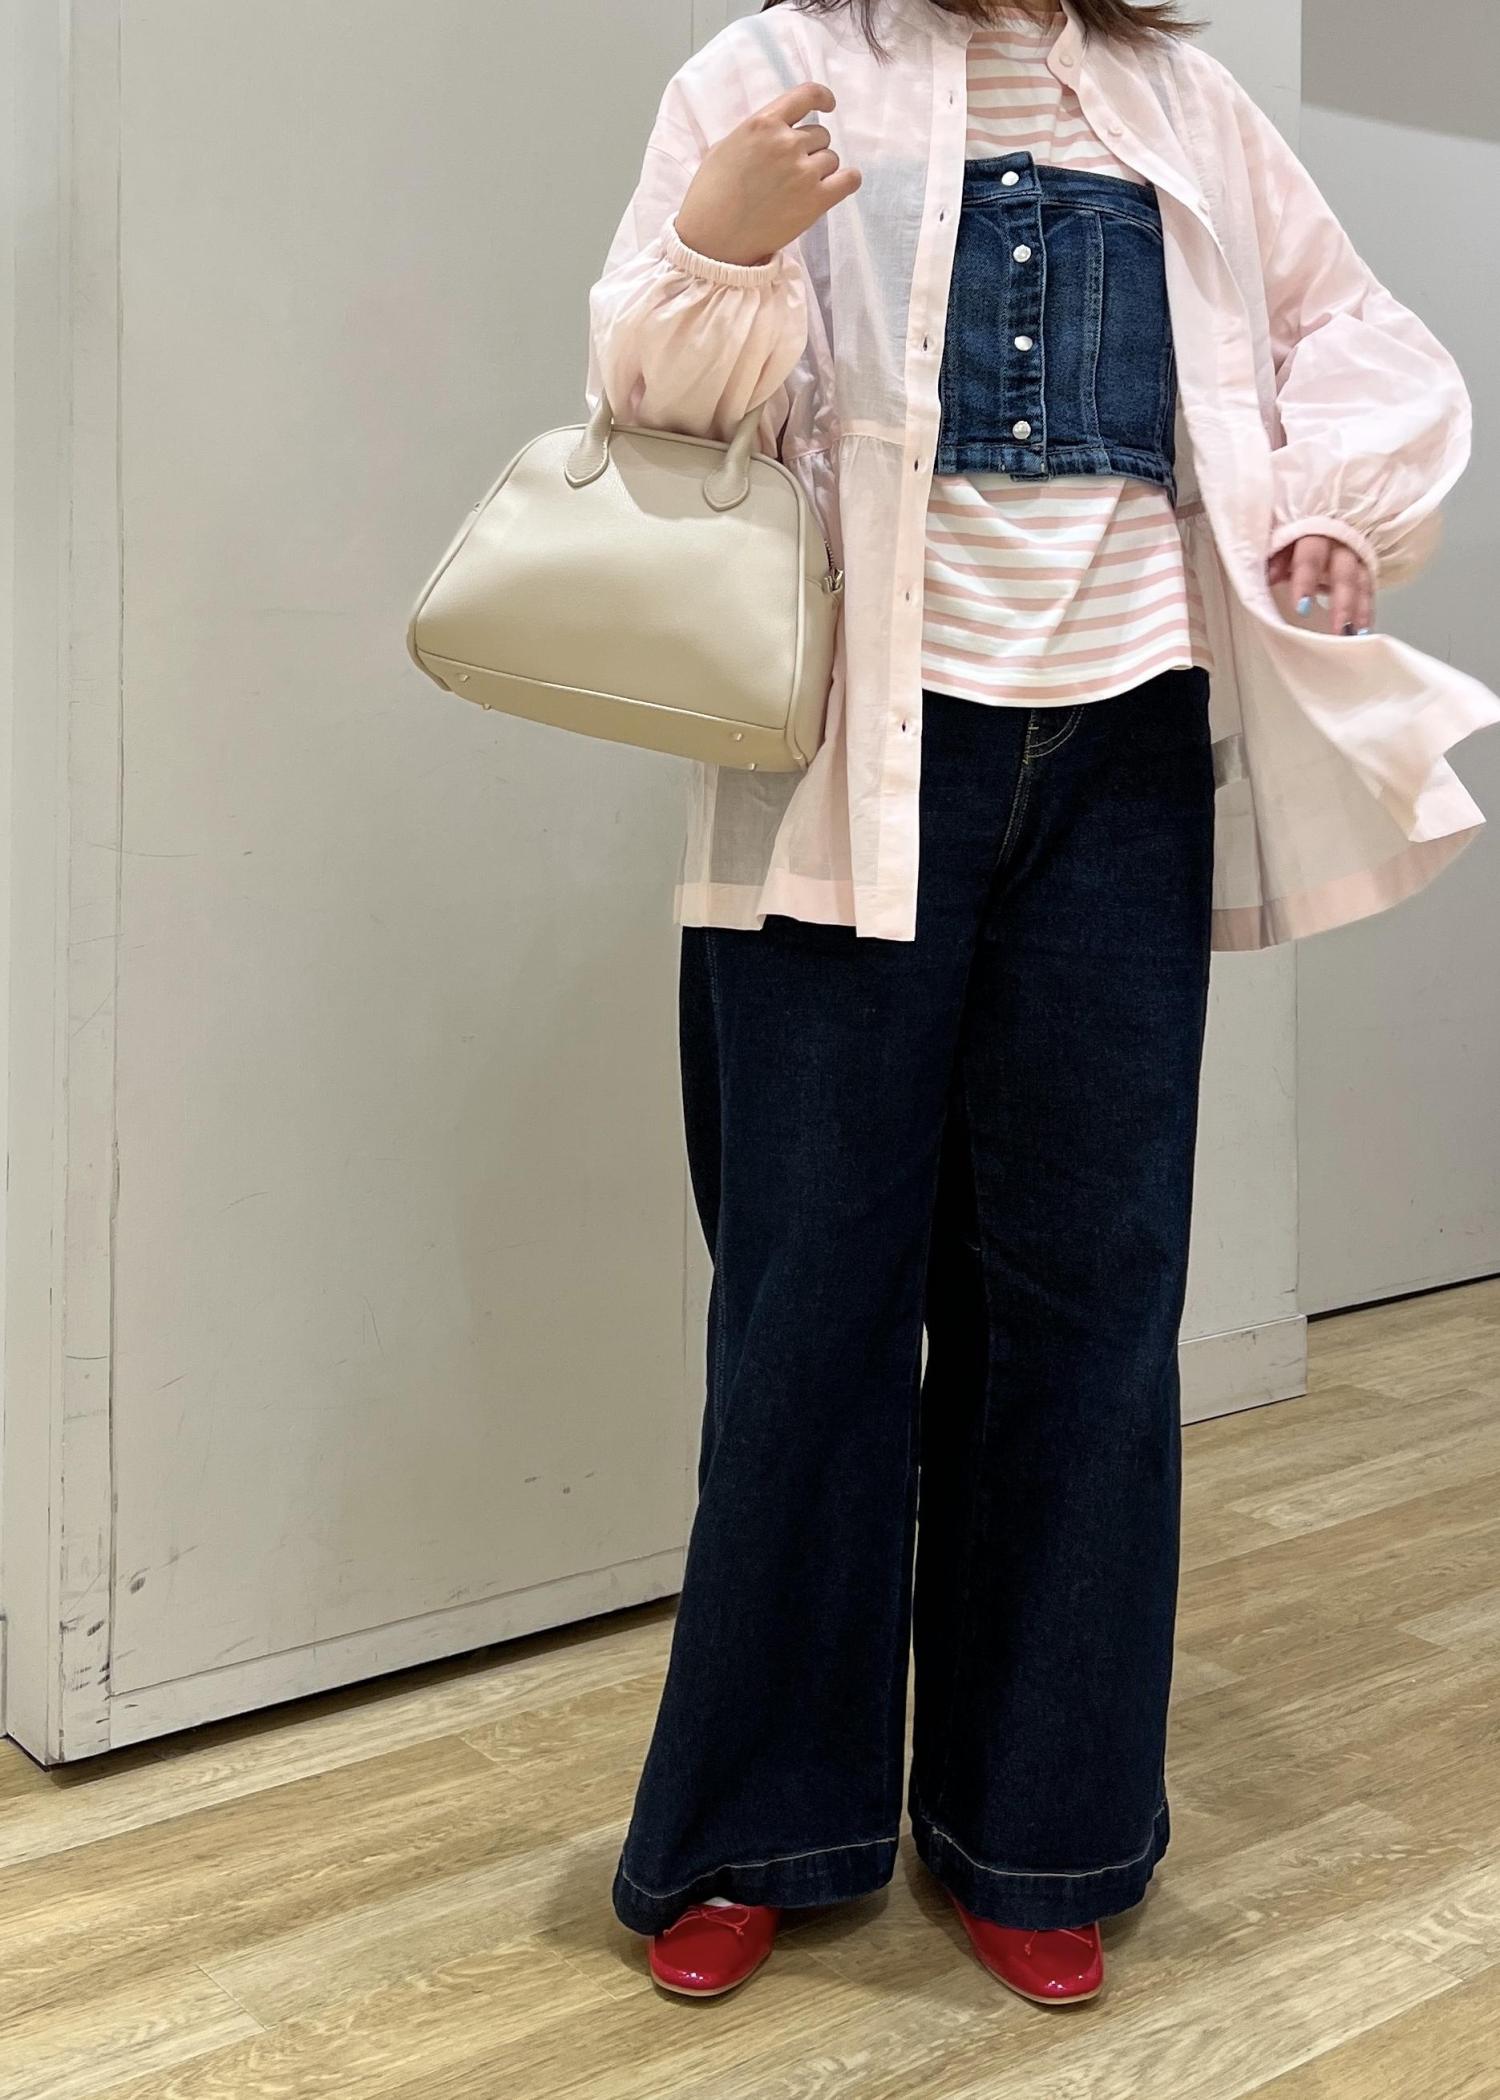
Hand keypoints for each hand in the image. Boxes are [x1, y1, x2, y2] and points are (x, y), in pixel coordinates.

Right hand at [674, 81, 862, 269]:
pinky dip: (846, 181)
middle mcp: (786, 143)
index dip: (823, 98)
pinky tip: (836, 187)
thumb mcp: (725, 147)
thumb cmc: (711, 195)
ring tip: (798, 189)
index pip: (806, 95)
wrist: (713, 239)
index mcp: (763, 123)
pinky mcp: (816, 201)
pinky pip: (849, 180)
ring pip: (832, 158)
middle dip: (810, 149)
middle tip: (792, 171)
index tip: (828, 105)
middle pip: (820, 134)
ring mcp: (803, 172)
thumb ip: (756, 134)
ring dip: (821, 170)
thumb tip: (775, 132)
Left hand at [1267, 534, 1374, 634]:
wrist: (1315, 516)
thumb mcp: (1276, 535)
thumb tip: (1269, 578)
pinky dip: (1366, 608)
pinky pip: (1367, 587)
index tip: (1302, 608)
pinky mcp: (1362, 564)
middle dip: (1343, 602)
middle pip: (1344, 573)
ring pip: (1361, 581)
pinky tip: (1364, 627)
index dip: (1306, 582)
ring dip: (1359, 608)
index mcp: (1312, 532)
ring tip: (1357, 633)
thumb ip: (1275, 556)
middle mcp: (1338, 542)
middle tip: (1338, 628)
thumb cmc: (1289, 528)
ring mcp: (1353, 553)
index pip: (1310, 557)